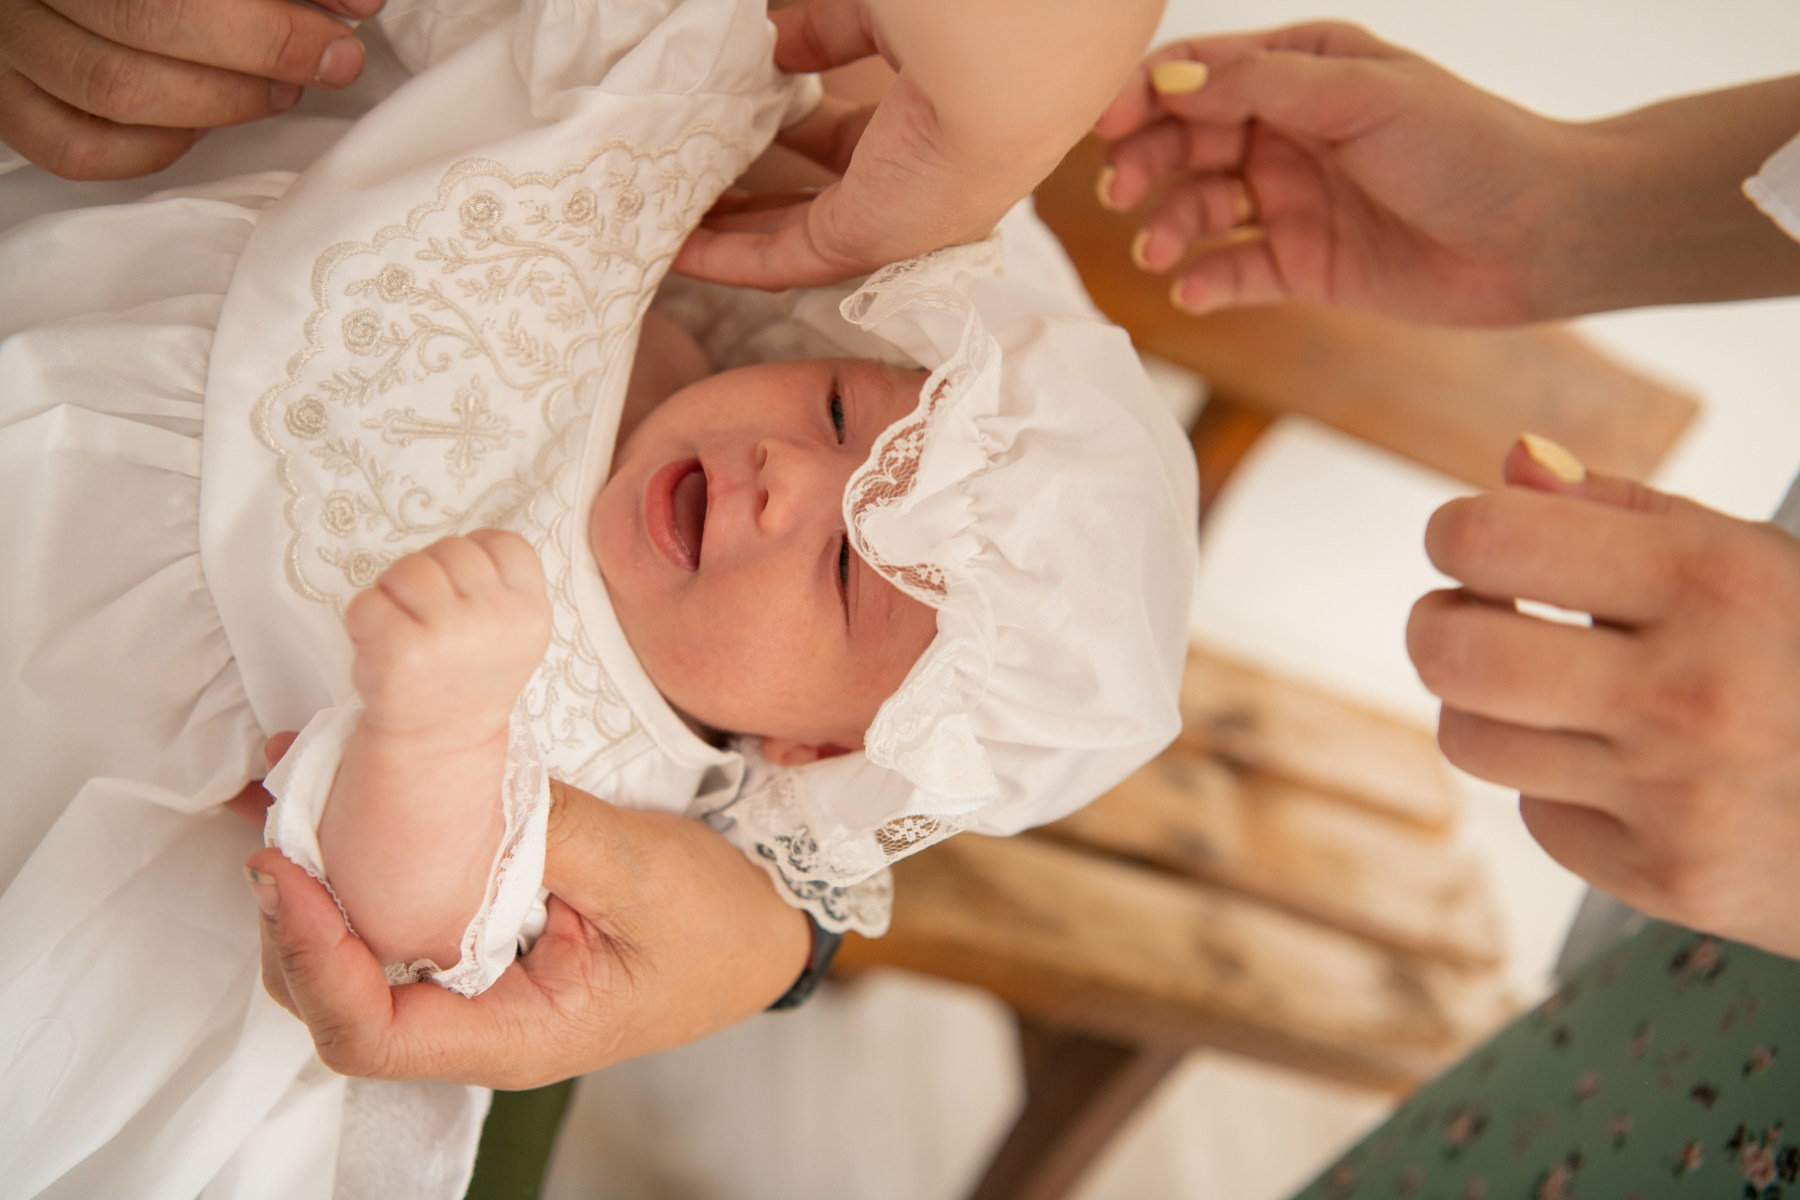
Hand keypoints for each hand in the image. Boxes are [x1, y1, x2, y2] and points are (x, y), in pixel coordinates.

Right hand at [0, 0, 377, 179]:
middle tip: (326, 61)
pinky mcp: (6, 100)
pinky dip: (155, 146)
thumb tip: (356, 4)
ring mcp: (7, 44)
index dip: (270, 26)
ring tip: (277, 89)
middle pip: (145, 25)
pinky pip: (77, 147)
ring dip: (219, 102)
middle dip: (258, 53)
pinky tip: (202, 122)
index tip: (345, 30)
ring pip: (114, 92)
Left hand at [245, 779, 811, 1087]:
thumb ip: (541, 834)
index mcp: (514, 1033)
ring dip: (310, 889)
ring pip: (352, 965)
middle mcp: (476, 1025)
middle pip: (337, 1006)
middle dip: (290, 922)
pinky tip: (331, 804)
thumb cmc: (715, 923)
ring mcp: (471, 990)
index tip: (289, 870)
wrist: (759, 931)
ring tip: (286, 802)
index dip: (314, 957)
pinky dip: (351, 868)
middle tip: (276, 822)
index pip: (371, 1033)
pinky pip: (390, 922)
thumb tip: (444, 787)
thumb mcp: (639, 871)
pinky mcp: (475, 947)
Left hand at [346, 530, 550, 753]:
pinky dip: (363, 619)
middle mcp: (498, 620)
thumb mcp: (511, 630)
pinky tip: (381, 646)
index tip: (463, 591)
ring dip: (395, 590)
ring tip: (403, 625)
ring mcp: (451, 635)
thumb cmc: (467, 675)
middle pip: (453, 547)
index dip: (474, 556)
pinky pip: (368, 600)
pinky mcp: (402, 651)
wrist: (440, 742)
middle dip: (432, 572)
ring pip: (409, 567)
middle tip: (429, 614)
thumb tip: (465, 544)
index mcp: (530, 613)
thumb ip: (500, 584)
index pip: (503, 542)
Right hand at [674, 0, 1158, 288]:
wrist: (1004, 58)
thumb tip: (774, 46)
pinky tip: (675, 247)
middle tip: (694, 178)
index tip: (743, 117)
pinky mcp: (861, 244)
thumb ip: (826, 31)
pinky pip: (779, 260)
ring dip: (730, 230)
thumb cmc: (963, 21)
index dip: (794, 129)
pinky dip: (724, 257)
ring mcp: (889, 220)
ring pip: (793, 234)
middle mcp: (915, 184)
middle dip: (753, 190)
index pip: (855, 139)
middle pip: (819, 196)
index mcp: (934, 124)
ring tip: (671, 217)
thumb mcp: (879, 14)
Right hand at [1092, 23, 1576, 324]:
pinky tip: (1194, 289)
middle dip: (1146, 164)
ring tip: (1160, 250)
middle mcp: (1288, 131)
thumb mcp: (1362, 95)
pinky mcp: (1304, 266)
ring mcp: (1293, 199)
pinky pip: (1235, 271)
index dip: (1144, 96)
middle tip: (1121, 193)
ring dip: (1171, 225)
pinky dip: (1207, 280)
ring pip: (1201, 208)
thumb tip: (1170, 76)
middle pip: (1185, 141)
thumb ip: (1263, 84)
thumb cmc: (1468, 146)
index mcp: (1302, 70)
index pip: (1200, 74)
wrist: (1541, 237)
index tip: (1103, 126)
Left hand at [1408, 436, 1799, 957]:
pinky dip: (1556, 786)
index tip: (1472, 544)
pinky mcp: (1663, 879)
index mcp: (1712, 584)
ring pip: (1469, 737)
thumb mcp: (1759, 562)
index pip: (1488, 542)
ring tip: (1547, 689)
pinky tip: (1619, 766)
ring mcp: (1675, 797)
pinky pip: (1535, 816)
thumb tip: (1513, 463)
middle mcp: (1690, 694)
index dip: (1457, 536)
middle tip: (1471, 615)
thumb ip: (1626, 511)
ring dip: (1487, 706)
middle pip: (1450, 652)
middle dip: (1439, 623)